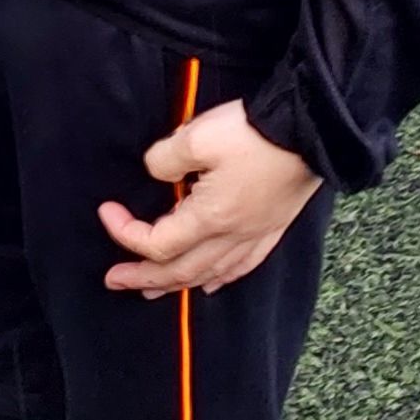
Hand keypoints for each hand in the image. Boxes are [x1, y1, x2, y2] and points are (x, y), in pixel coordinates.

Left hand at [99, 100, 319, 297]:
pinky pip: (242, 266)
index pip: (157, 243)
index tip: (107, 212)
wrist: (313, 130)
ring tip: (154, 289)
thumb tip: (158, 173)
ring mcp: (256, 235)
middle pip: (181, 271)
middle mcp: (233, 236)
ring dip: (177, 284)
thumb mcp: (197, 136)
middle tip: (115, 280)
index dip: (125, 233)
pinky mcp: (273, 227)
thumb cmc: (255, 133)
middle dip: (144, 277)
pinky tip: (213, 283)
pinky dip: (220, 279)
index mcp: (211, 218)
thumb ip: (165, 159)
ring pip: (210, 274)